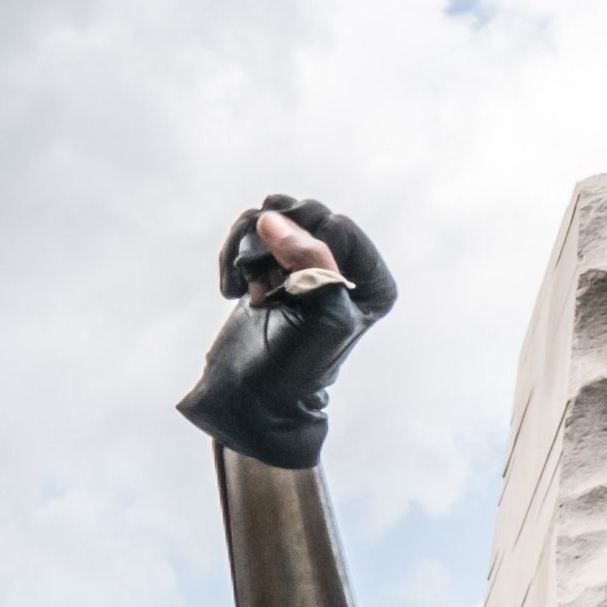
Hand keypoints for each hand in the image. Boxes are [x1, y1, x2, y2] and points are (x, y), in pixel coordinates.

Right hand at [177, 194, 397, 467]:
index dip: (303, 248)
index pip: (338, 226)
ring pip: (273, 215)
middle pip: (305, 213)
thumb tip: (272, 216)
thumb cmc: (294, 362)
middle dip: (272, 245)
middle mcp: (346, 267)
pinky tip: (234, 289)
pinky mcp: (273, 264)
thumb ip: (311, 261)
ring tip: (248, 288)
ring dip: (249, 249)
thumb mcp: (319, 313)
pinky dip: (234, 254)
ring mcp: (306, 262)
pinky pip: (250, 229)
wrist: (251, 393)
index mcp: (373, 282)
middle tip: (261, 284)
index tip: (285, 288)